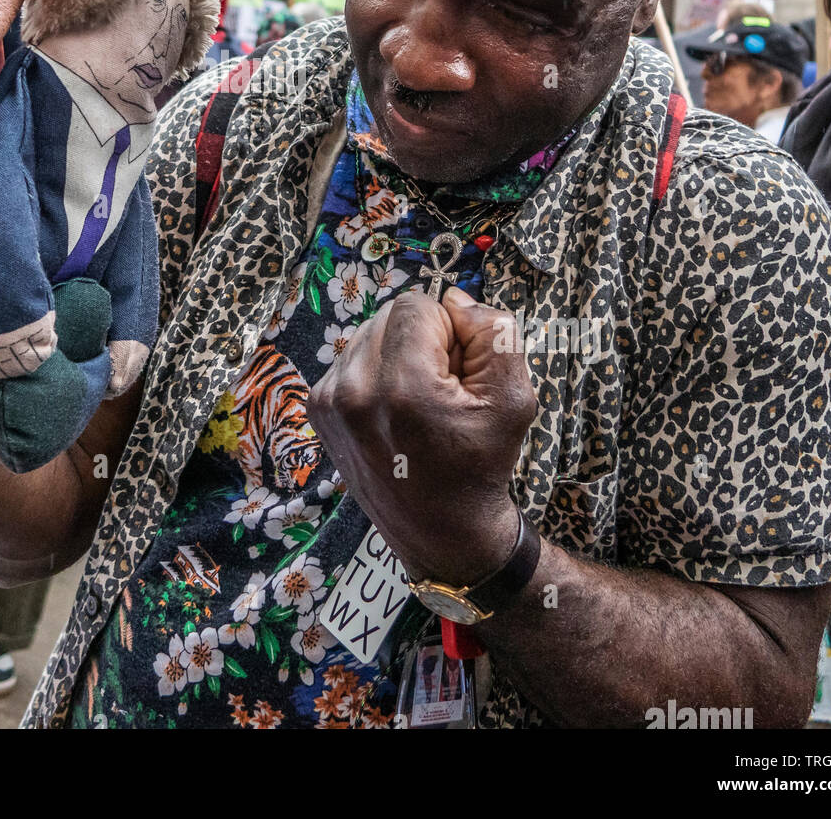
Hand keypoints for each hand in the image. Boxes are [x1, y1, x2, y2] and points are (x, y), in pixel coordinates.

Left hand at [308, 287, 535, 586]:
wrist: (440, 531)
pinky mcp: (317, 407)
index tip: (459, 371)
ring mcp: (328, 400)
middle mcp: (354, 391)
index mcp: (402, 389)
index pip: (417, 305)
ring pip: (370, 332)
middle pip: (390, 314)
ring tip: (419, 402)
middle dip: (423, 339)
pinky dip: (376, 371)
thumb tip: (455, 299)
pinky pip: (352, 356)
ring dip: (398, 353)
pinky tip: (394, 409)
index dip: (450, 330)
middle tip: (443, 388)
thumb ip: (495, 334)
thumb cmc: (480, 466)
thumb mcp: (514, 400)